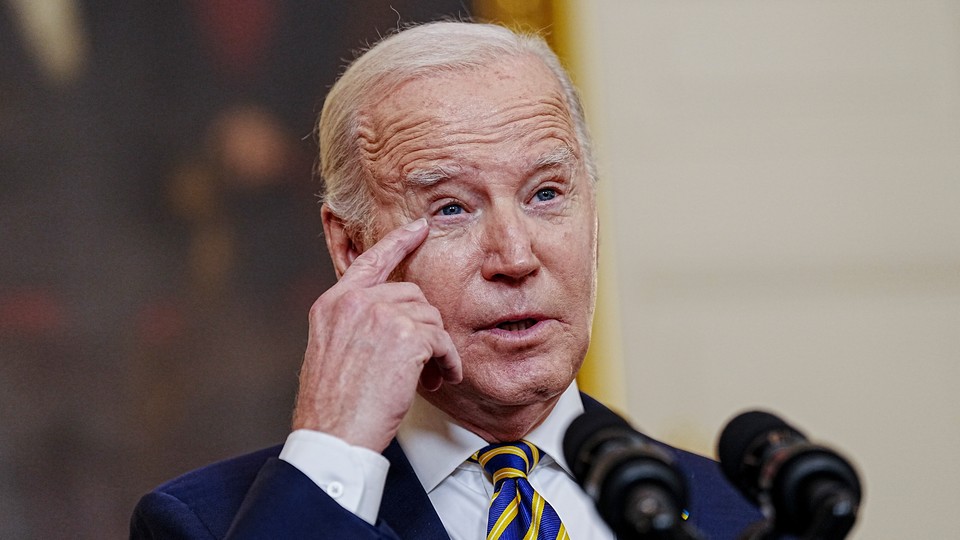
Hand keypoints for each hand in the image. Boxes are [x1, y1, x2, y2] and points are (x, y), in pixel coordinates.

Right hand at [291, 219, 461, 451]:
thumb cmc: (333, 405)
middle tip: (425, 360)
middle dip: (424, 327)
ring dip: (437, 348)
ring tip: (430, 375)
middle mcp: (354, 302)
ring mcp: (379, 314)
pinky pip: (441, 340)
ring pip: (430, 318)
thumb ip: (357, 325)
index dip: (398, 242)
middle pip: (412, 295)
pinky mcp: (405, 334)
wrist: (333, 433)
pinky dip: (448, 361)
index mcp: (333, 304)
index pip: (370, 261)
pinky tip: (441, 379)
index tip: (419, 228)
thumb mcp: (333, 352)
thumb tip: (394, 321)